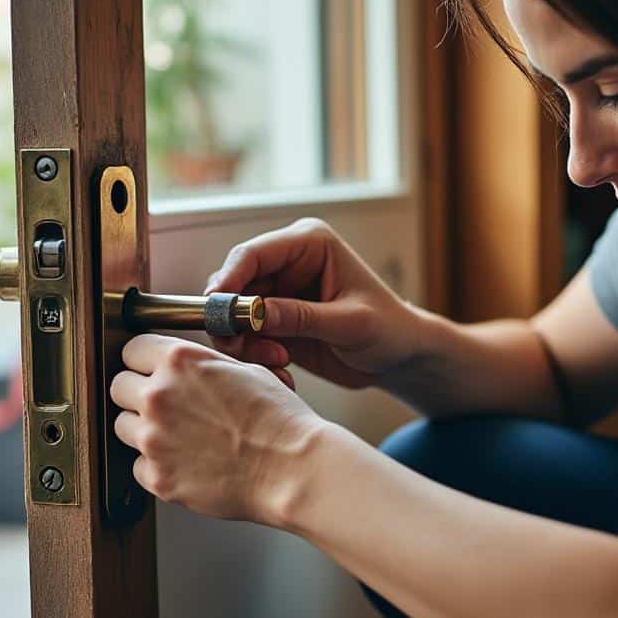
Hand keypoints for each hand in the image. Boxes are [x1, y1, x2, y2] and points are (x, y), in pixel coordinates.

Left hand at [109, 333, 329, 524]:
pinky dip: (157, 466)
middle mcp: (159, 396)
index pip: (131, 350)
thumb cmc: (280, 421)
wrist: (294, 468)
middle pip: (118, 387)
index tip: (147, 371)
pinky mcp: (158, 477)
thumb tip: (183, 369)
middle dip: (137, 394)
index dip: (143, 361)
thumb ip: (202, 367)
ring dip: (143, 430)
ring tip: (179, 437)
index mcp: (180, 362)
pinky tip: (187, 463)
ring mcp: (154, 439)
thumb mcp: (246, 371)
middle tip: (164, 407)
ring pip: (122, 427)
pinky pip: (139, 467)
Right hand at [204, 217, 427, 390]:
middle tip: (252, 352)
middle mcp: (288, 263)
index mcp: (309, 244)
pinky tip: (283, 373)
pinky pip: (246, 338)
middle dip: (235, 323)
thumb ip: (302, 317)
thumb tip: (253, 313)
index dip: (228, 280)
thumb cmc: (389, 329)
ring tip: (279, 364)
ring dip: (246, 345)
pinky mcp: (276, 321)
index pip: (253, 254)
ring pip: (234, 317)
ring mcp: (279, 293)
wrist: (400, 357)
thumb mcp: (350, 324)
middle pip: (234, 286)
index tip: (217, 311)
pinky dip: (254, 358)